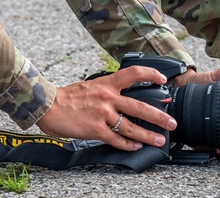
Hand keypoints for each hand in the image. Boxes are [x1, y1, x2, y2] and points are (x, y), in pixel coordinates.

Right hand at [36, 65, 177, 151]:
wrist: (49, 105)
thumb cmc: (68, 96)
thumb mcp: (91, 85)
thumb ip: (108, 89)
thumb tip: (123, 96)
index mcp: (107, 83)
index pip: (134, 73)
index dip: (151, 74)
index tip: (163, 80)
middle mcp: (108, 97)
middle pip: (140, 105)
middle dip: (159, 116)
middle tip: (171, 122)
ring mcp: (102, 114)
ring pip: (131, 126)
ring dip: (148, 135)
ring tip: (160, 139)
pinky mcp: (96, 129)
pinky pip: (117, 139)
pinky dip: (128, 144)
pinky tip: (136, 146)